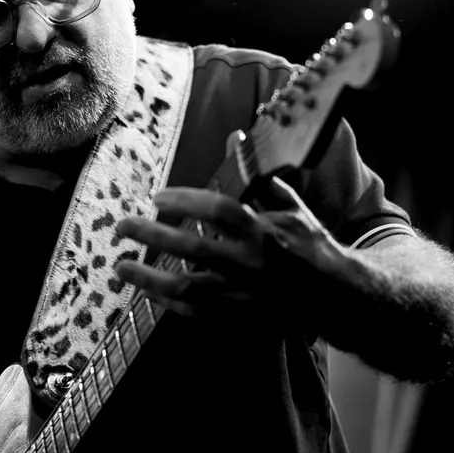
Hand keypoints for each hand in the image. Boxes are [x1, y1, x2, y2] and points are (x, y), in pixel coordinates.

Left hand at [113, 177, 353, 316]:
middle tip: (122, 226)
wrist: (334, 296)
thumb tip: (234, 137)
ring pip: (187, 288)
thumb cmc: (309, 245)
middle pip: (193, 249)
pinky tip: (145, 291)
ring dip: (149, 278)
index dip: (186, 201)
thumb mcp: (291, 206)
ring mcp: (242, 293)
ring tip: (119, 266)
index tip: (157, 195)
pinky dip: (167, 302)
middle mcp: (250, 263)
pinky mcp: (237, 314)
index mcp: (264, 230)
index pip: (219, 211)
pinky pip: (195, 311)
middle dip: (153, 236)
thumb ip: (257, 175)